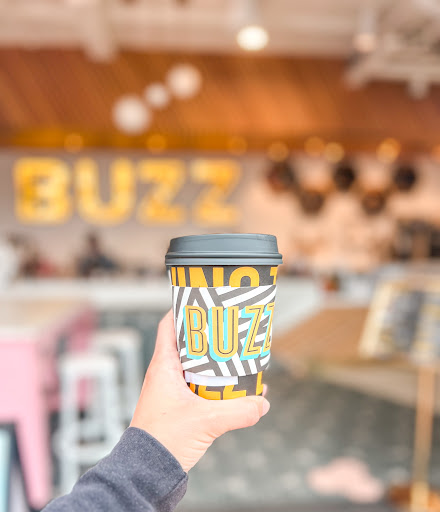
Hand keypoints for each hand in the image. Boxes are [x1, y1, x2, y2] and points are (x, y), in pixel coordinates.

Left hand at [130, 310, 269, 471]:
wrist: (147, 471)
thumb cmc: (163, 441)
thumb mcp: (205, 421)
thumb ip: (238, 410)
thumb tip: (263, 402)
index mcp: (163, 366)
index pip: (169, 325)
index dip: (184, 310)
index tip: (204, 301)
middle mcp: (165, 374)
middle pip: (188, 343)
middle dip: (209, 336)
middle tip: (231, 330)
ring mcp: (171, 390)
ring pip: (195, 366)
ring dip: (214, 362)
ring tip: (237, 357)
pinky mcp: (178, 406)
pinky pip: (198, 386)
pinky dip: (214, 384)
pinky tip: (233, 390)